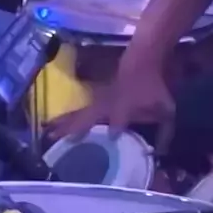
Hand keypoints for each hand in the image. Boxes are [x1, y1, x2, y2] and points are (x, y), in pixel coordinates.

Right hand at [46, 57, 174, 141]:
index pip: (118, 121)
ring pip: (79, 113)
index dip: (115, 128)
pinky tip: (55, 123)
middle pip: (88, 117)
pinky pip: (80, 110)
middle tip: (54, 140)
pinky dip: (67, 117)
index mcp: (124, 109)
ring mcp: (99, 100)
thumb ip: (165, 132)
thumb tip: (161, 154)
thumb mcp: (166, 109)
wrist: (142, 58)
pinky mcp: (96, 97)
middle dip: (73, 128)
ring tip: (47, 132)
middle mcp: (108, 105)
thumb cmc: (153, 85)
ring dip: (64, 123)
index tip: (110, 138)